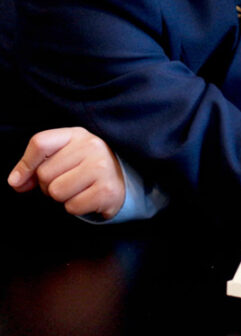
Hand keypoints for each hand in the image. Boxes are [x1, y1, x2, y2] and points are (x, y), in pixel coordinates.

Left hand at [7, 127, 125, 219]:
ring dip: (62, 197)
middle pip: (44, 174)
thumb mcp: (63, 154)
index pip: (40, 143)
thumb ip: (35, 164)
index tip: (20, 180)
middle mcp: (92, 147)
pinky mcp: (107, 190)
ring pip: (56, 192)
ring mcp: (102, 168)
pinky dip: (76, 207)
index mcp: (77, 135)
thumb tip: (16, 182)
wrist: (122, 178)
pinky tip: (88, 197)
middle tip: (67, 181)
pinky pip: (72, 207)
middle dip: (49, 184)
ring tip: (78, 189)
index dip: (25, 165)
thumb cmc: (86, 165)